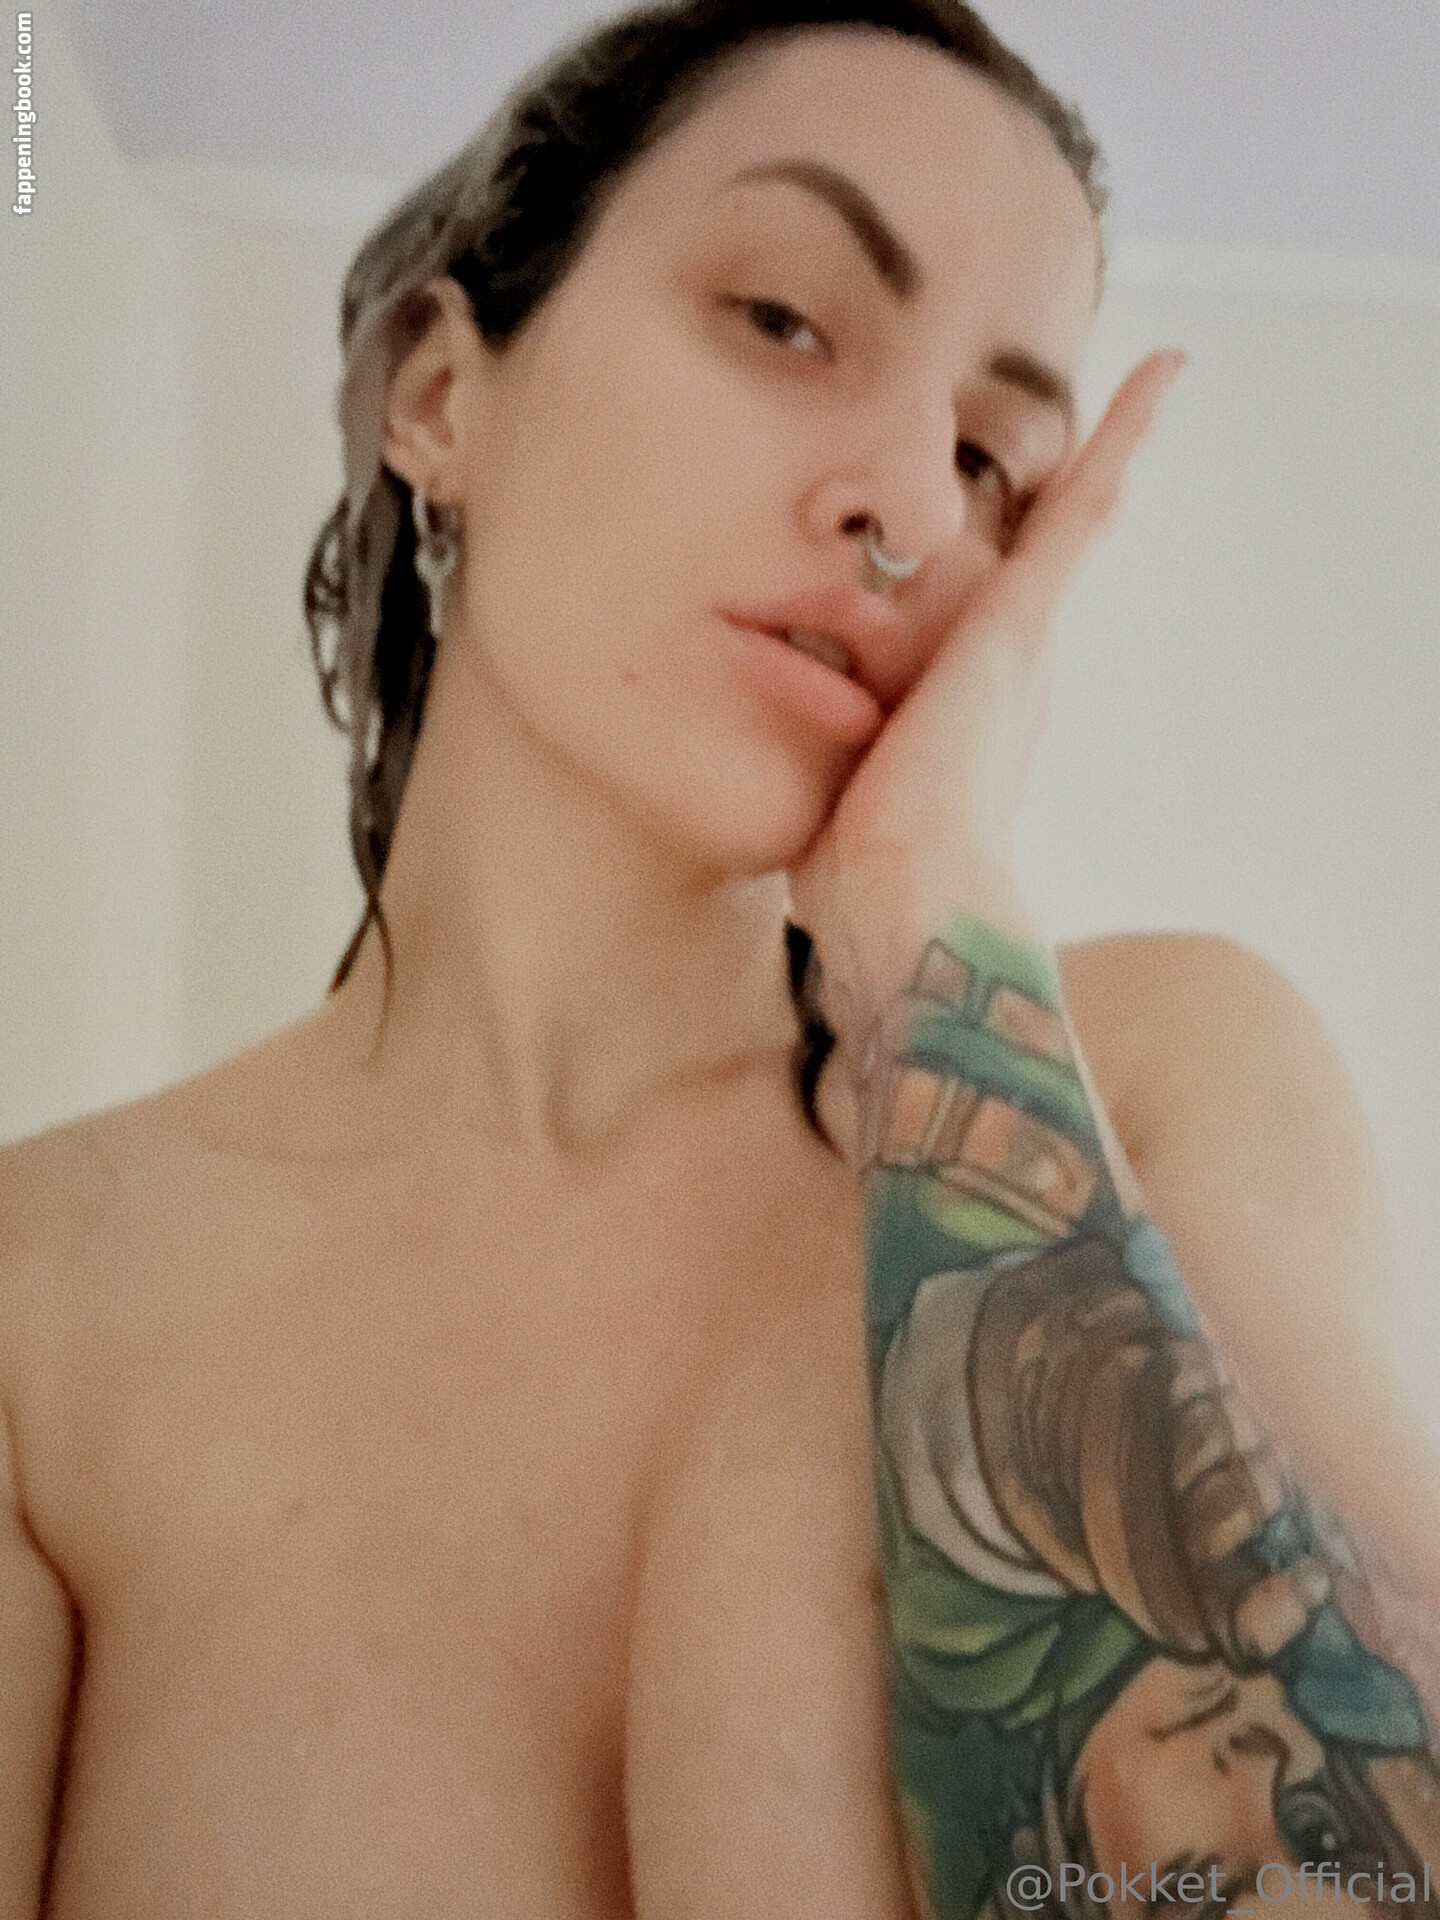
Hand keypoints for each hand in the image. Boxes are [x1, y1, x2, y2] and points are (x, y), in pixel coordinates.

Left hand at [787, 348, 1187, 1026]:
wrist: (908, 904)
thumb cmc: (862, 871)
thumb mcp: (832, 779)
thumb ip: (820, 730)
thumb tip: (766, 681)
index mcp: (968, 709)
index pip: (982, 621)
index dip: (1002, 572)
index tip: (1009, 538)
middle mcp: (1012, 673)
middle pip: (1029, 565)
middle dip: (1069, 497)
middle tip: (1115, 424)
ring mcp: (1025, 647)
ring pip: (1065, 531)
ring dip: (1103, 457)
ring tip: (1152, 385)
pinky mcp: (1022, 626)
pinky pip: (1080, 514)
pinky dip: (1121, 442)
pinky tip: (1163, 376)